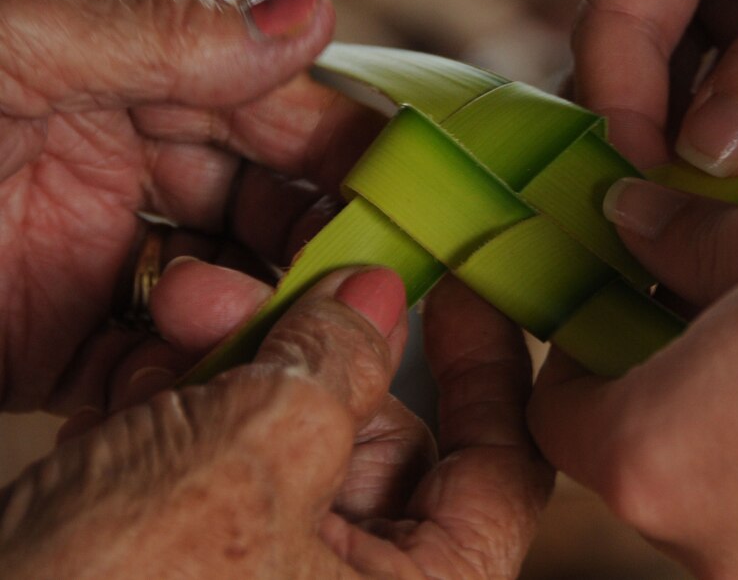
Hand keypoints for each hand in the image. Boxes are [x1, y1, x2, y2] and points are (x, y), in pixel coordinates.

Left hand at [0, 0, 386, 413]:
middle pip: (260, 206)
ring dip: (248, 308)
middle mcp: (121, 165)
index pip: (269, 106)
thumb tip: (312, 10)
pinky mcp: (47, 343)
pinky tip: (197, 369)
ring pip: (219, 290)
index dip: (341, 139)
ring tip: (226, 308)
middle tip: (352, 270)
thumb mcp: (14, 39)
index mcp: (122, 76)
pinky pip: (147, 367)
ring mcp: (90, 258)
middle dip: (310, 237)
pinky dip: (184, 375)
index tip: (404, 180)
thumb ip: (166, 36)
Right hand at [0, 268, 552, 577]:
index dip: (490, 372)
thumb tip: (375, 297)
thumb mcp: (248, 465)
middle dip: (319, 356)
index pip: (500, 473)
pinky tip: (136, 385)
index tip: (460, 293)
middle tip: (273, 287)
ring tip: (178, 316)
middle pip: (381, 444)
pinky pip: (218, 476)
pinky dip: (184, 421)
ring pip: (289, 445)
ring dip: (236, 371)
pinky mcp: (193, 571)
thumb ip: (332, 369)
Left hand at [529, 157, 737, 576]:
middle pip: (645, 461)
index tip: (619, 303)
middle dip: (666, 384)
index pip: (559, 417)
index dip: (581, 350)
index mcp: (659, 456)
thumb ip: (683, 237)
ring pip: (729, 499)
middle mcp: (716, 553)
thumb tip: (629, 226)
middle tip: (718, 310)